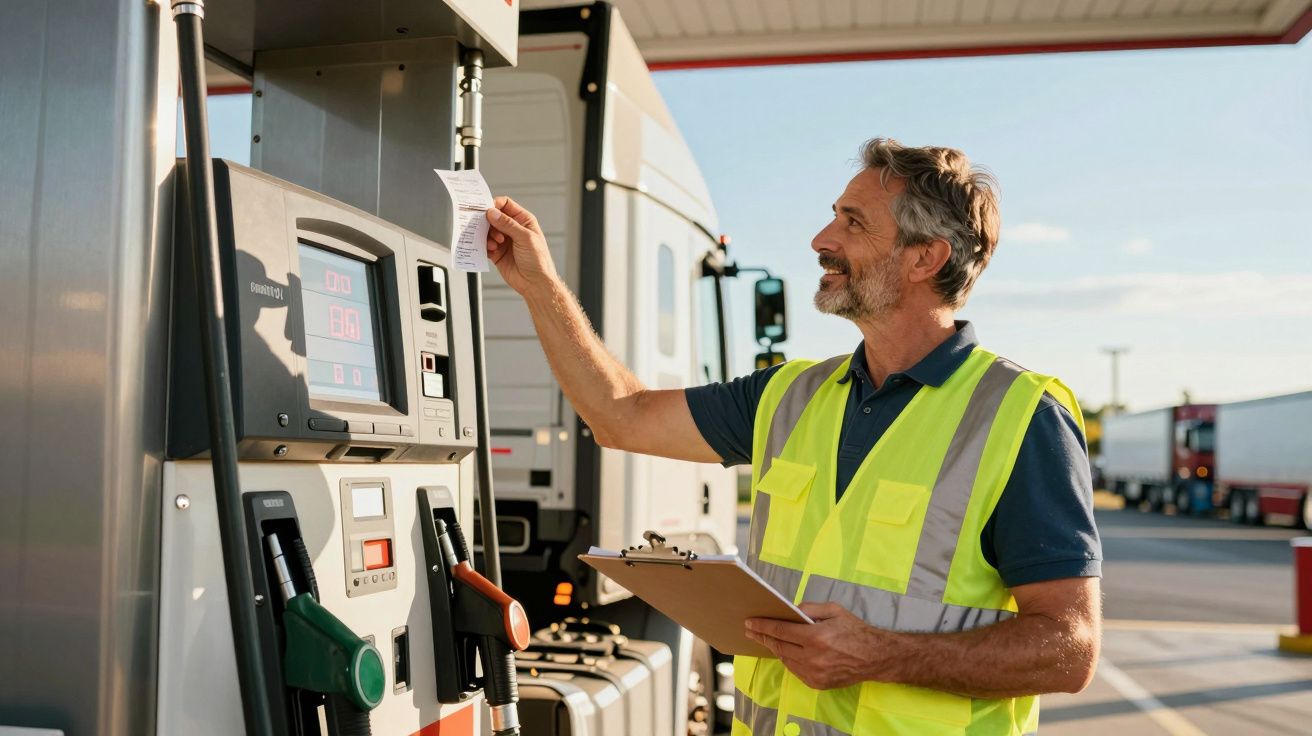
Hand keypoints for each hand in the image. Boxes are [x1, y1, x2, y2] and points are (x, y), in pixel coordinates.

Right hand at [485, 196, 558, 294]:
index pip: (505, 205)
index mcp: (523, 220)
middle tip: (486, 227)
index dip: (495, 204)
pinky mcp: (497, 253)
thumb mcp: (525, 238)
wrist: (535, 283)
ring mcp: (504, 240)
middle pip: (493, 217)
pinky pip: (485, 244)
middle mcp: (512, 229)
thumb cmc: (538, 260)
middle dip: (488, 221)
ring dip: (487, 235)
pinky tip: (492, 250)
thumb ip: (507, 224)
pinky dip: (485, 245)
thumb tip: (491, 212)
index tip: (486, 209)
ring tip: (495, 244)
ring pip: (487, 230)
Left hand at [745, 602, 889, 689]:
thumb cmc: (855, 631)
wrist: (875, 657)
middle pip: (779, 647)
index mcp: (817, 637)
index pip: (781, 630)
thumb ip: (809, 608)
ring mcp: (814, 673)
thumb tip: (789, 610)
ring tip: (766, 639)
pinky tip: (785, 651)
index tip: (750, 622)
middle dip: (763, 637)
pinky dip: (789, 660)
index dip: (763, 626)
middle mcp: (813, 657)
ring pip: (786, 660)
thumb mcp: (834, 610)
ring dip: (775, 649)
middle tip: (750, 630)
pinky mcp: (817, 683)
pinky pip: (795, 670)